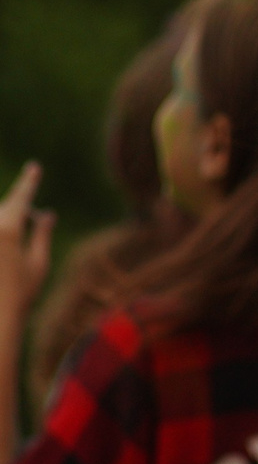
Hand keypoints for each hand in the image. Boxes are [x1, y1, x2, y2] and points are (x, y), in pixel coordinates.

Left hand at [0, 162, 55, 332]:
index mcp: (7, 228)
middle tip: (38, 225)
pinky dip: (4, 242)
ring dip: (8, 228)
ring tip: (18, 248)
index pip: (21, 197)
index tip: (34, 167)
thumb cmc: (20, 296)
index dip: (29, 182)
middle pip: (5, 210)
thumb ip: (40, 235)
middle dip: (20, 214)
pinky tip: (7, 257)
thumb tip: (46, 214)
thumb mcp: (38, 264)